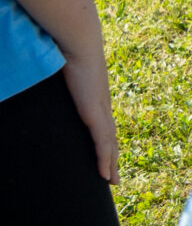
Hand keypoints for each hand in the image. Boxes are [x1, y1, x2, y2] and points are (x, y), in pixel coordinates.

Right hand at [60, 45, 118, 182]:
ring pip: (110, 144)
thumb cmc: (67, 54)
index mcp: (96, 98)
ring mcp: (101, 110)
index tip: (106, 156)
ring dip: (111, 164)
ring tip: (111, 181)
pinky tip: (105, 174)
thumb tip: (44, 78)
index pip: (103, 126)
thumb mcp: (61, 74)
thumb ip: (58, 82)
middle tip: (113, 178)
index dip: (106, 142)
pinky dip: (105, 159)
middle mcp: (102, 106)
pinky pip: (102, 142)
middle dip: (112, 158)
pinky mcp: (96, 113)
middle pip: (110, 139)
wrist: (79, 44)